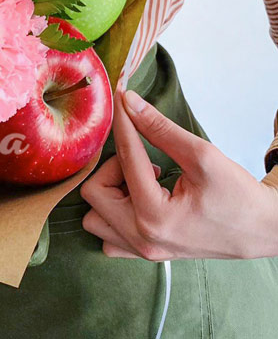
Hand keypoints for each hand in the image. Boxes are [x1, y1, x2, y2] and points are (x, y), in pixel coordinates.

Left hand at [80, 89, 277, 260]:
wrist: (263, 229)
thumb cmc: (238, 197)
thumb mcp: (202, 156)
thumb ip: (160, 128)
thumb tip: (130, 102)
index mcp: (155, 217)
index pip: (124, 158)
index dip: (123, 124)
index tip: (122, 102)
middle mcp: (142, 239)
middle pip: (94, 191)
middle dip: (112, 167)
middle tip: (142, 159)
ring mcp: (141, 250)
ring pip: (93, 216)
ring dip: (109, 192)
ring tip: (140, 181)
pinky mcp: (143, 252)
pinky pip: (107, 234)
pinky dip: (112, 212)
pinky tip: (137, 198)